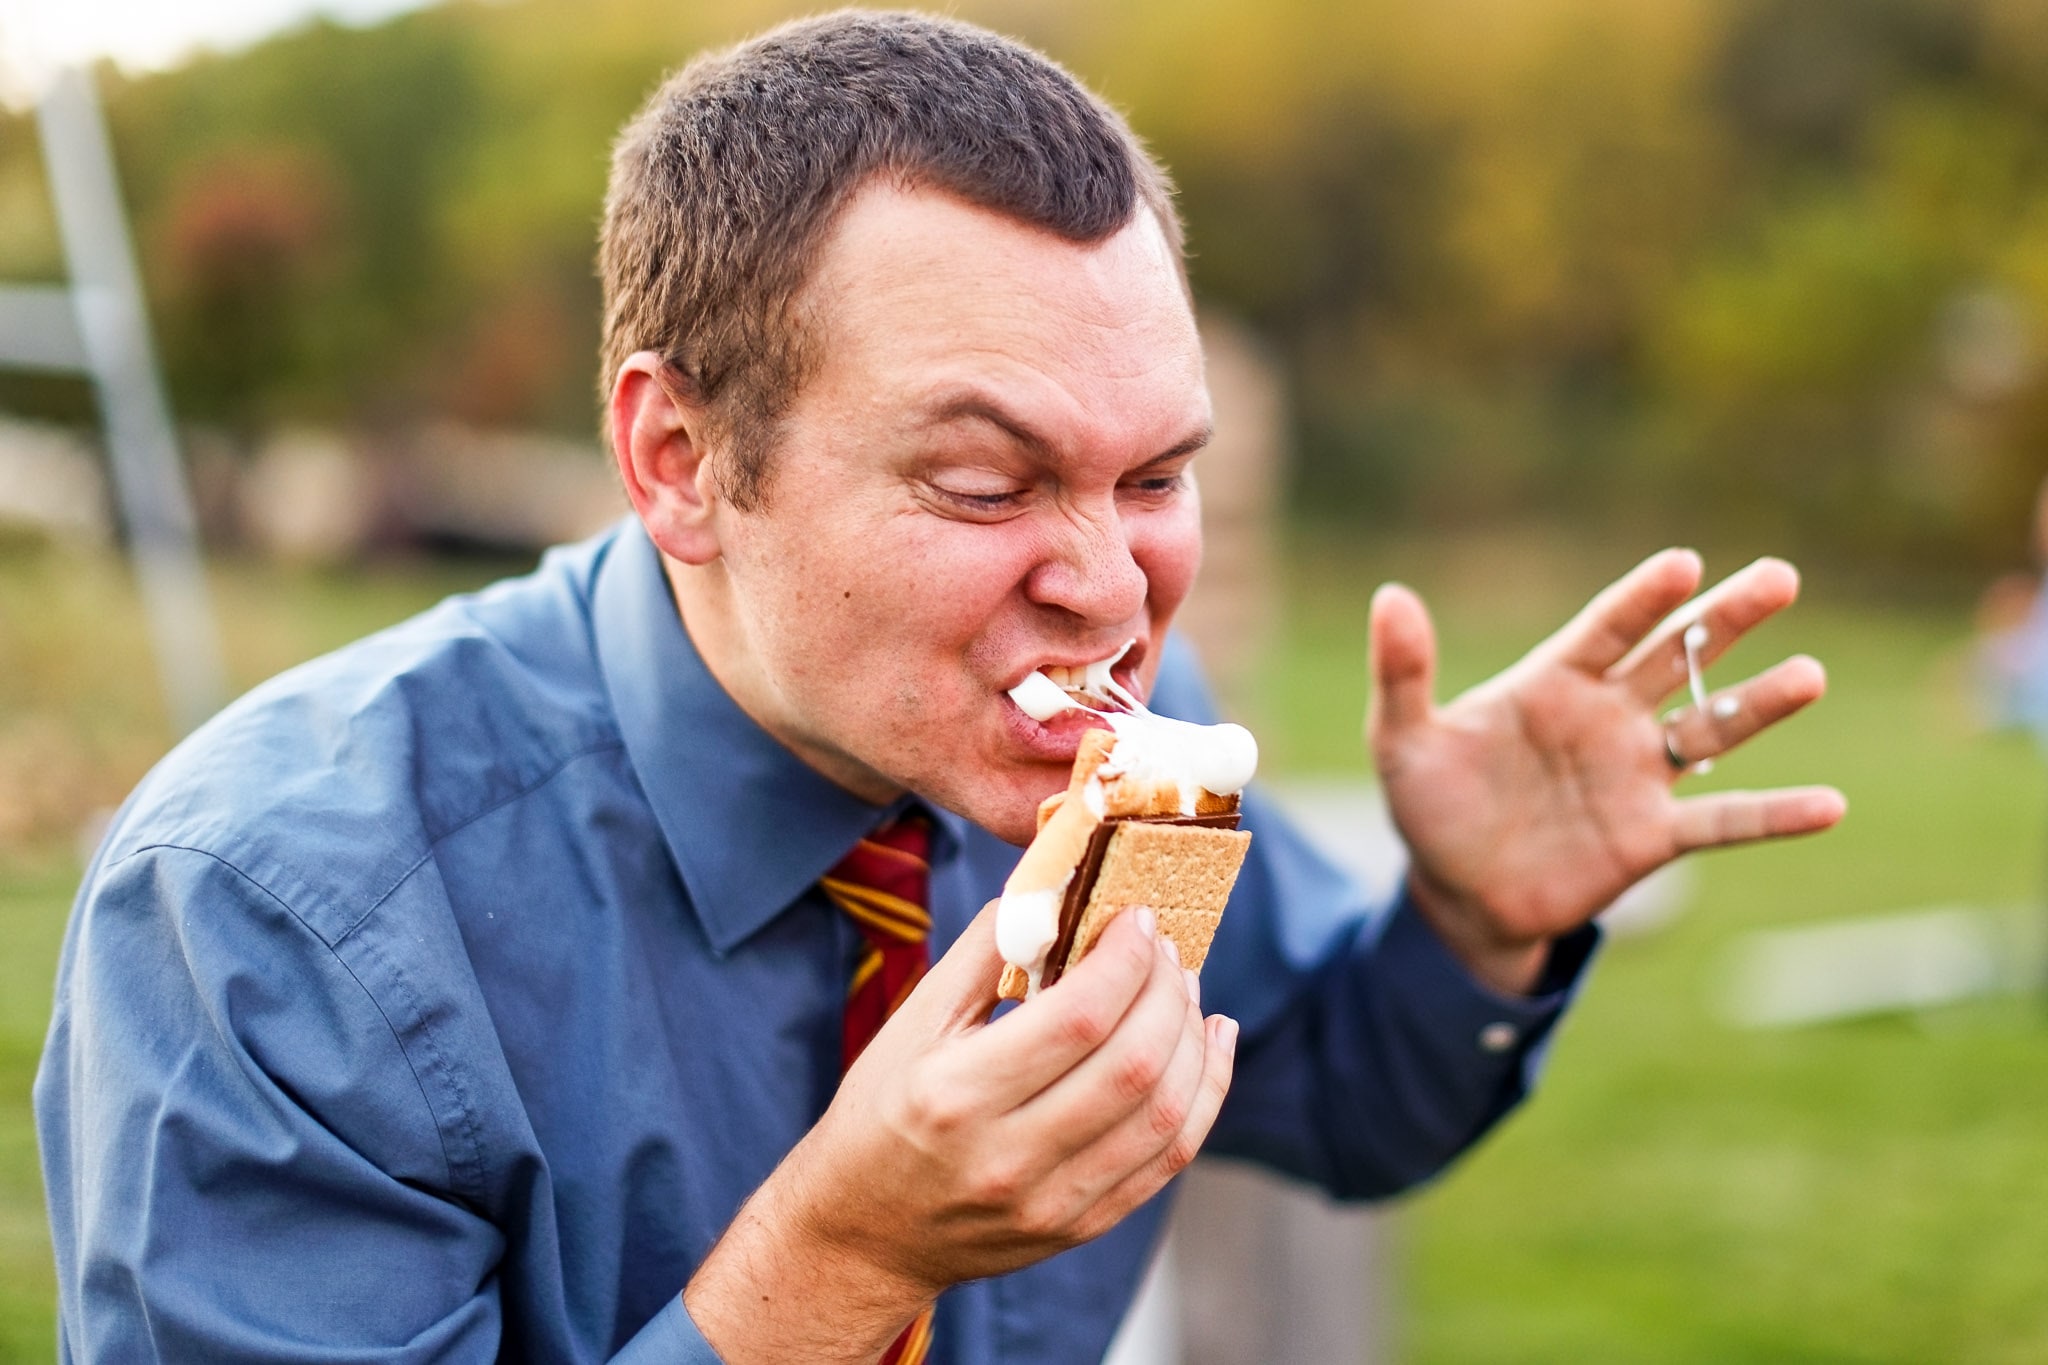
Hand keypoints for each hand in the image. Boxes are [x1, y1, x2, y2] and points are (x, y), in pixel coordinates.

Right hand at [683, 900, 1237, 1363]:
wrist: (863, 1238)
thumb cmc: (880, 1116)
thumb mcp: (911, 1026)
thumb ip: (983, 955)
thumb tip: (1054, 892)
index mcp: (956, 1095)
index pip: (1077, 1019)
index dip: (1125, 960)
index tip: (1140, 917)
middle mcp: (1008, 1157)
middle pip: (1133, 1064)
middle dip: (1167, 990)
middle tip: (1168, 947)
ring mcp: (1051, 1203)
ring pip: (1164, 1114)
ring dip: (1193, 1038)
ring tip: (1186, 988)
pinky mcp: (1082, 1227)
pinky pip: (1169, 1160)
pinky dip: (1205, 1095)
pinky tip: (1210, 1044)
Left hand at [1369, 549, 1845, 995]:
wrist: (1456, 891)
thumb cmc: (1430, 802)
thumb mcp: (1402, 739)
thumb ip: (1403, 671)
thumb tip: (1390, 596)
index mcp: (1554, 682)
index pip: (1607, 628)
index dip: (1643, 598)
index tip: (1684, 563)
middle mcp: (1608, 717)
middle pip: (1679, 657)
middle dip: (1727, 619)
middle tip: (1781, 576)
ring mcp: (1637, 775)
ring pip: (1711, 729)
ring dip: (1759, 705)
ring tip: (1810, 675)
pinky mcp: (1652, 837)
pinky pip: (1723, 821)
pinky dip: (1774, 815)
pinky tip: (1830, 805)